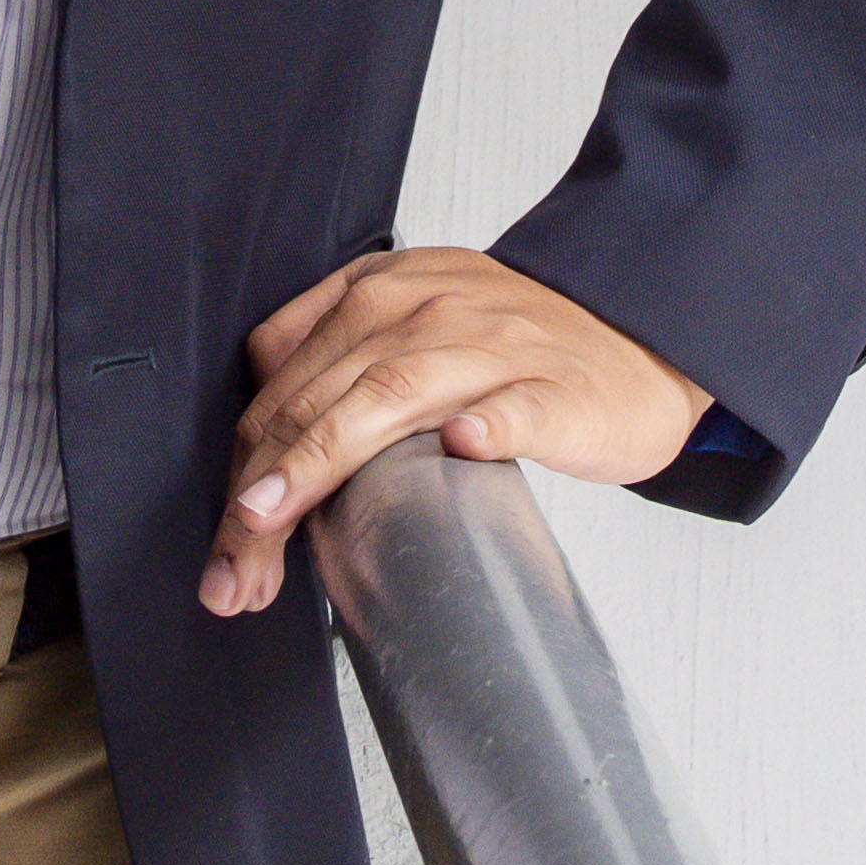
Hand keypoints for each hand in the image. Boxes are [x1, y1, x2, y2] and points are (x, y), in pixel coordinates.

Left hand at [200, 249, 708, 617]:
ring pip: (391, 395)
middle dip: (260, 492)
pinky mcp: (558, 390)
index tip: (228, 540)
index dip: (244, 465)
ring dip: (322, 459)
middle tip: (230, 570)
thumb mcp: (414, 316)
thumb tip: (259, 440)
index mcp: (382, 294)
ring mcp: (495, 348)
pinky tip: (463, 447)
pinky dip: (489, 424)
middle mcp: (427, 311)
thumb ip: (337, 360)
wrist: (637, 336)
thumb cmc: (519, 343)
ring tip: (275, 515)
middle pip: (318, 400)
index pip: (284, 381)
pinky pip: (517, 406)